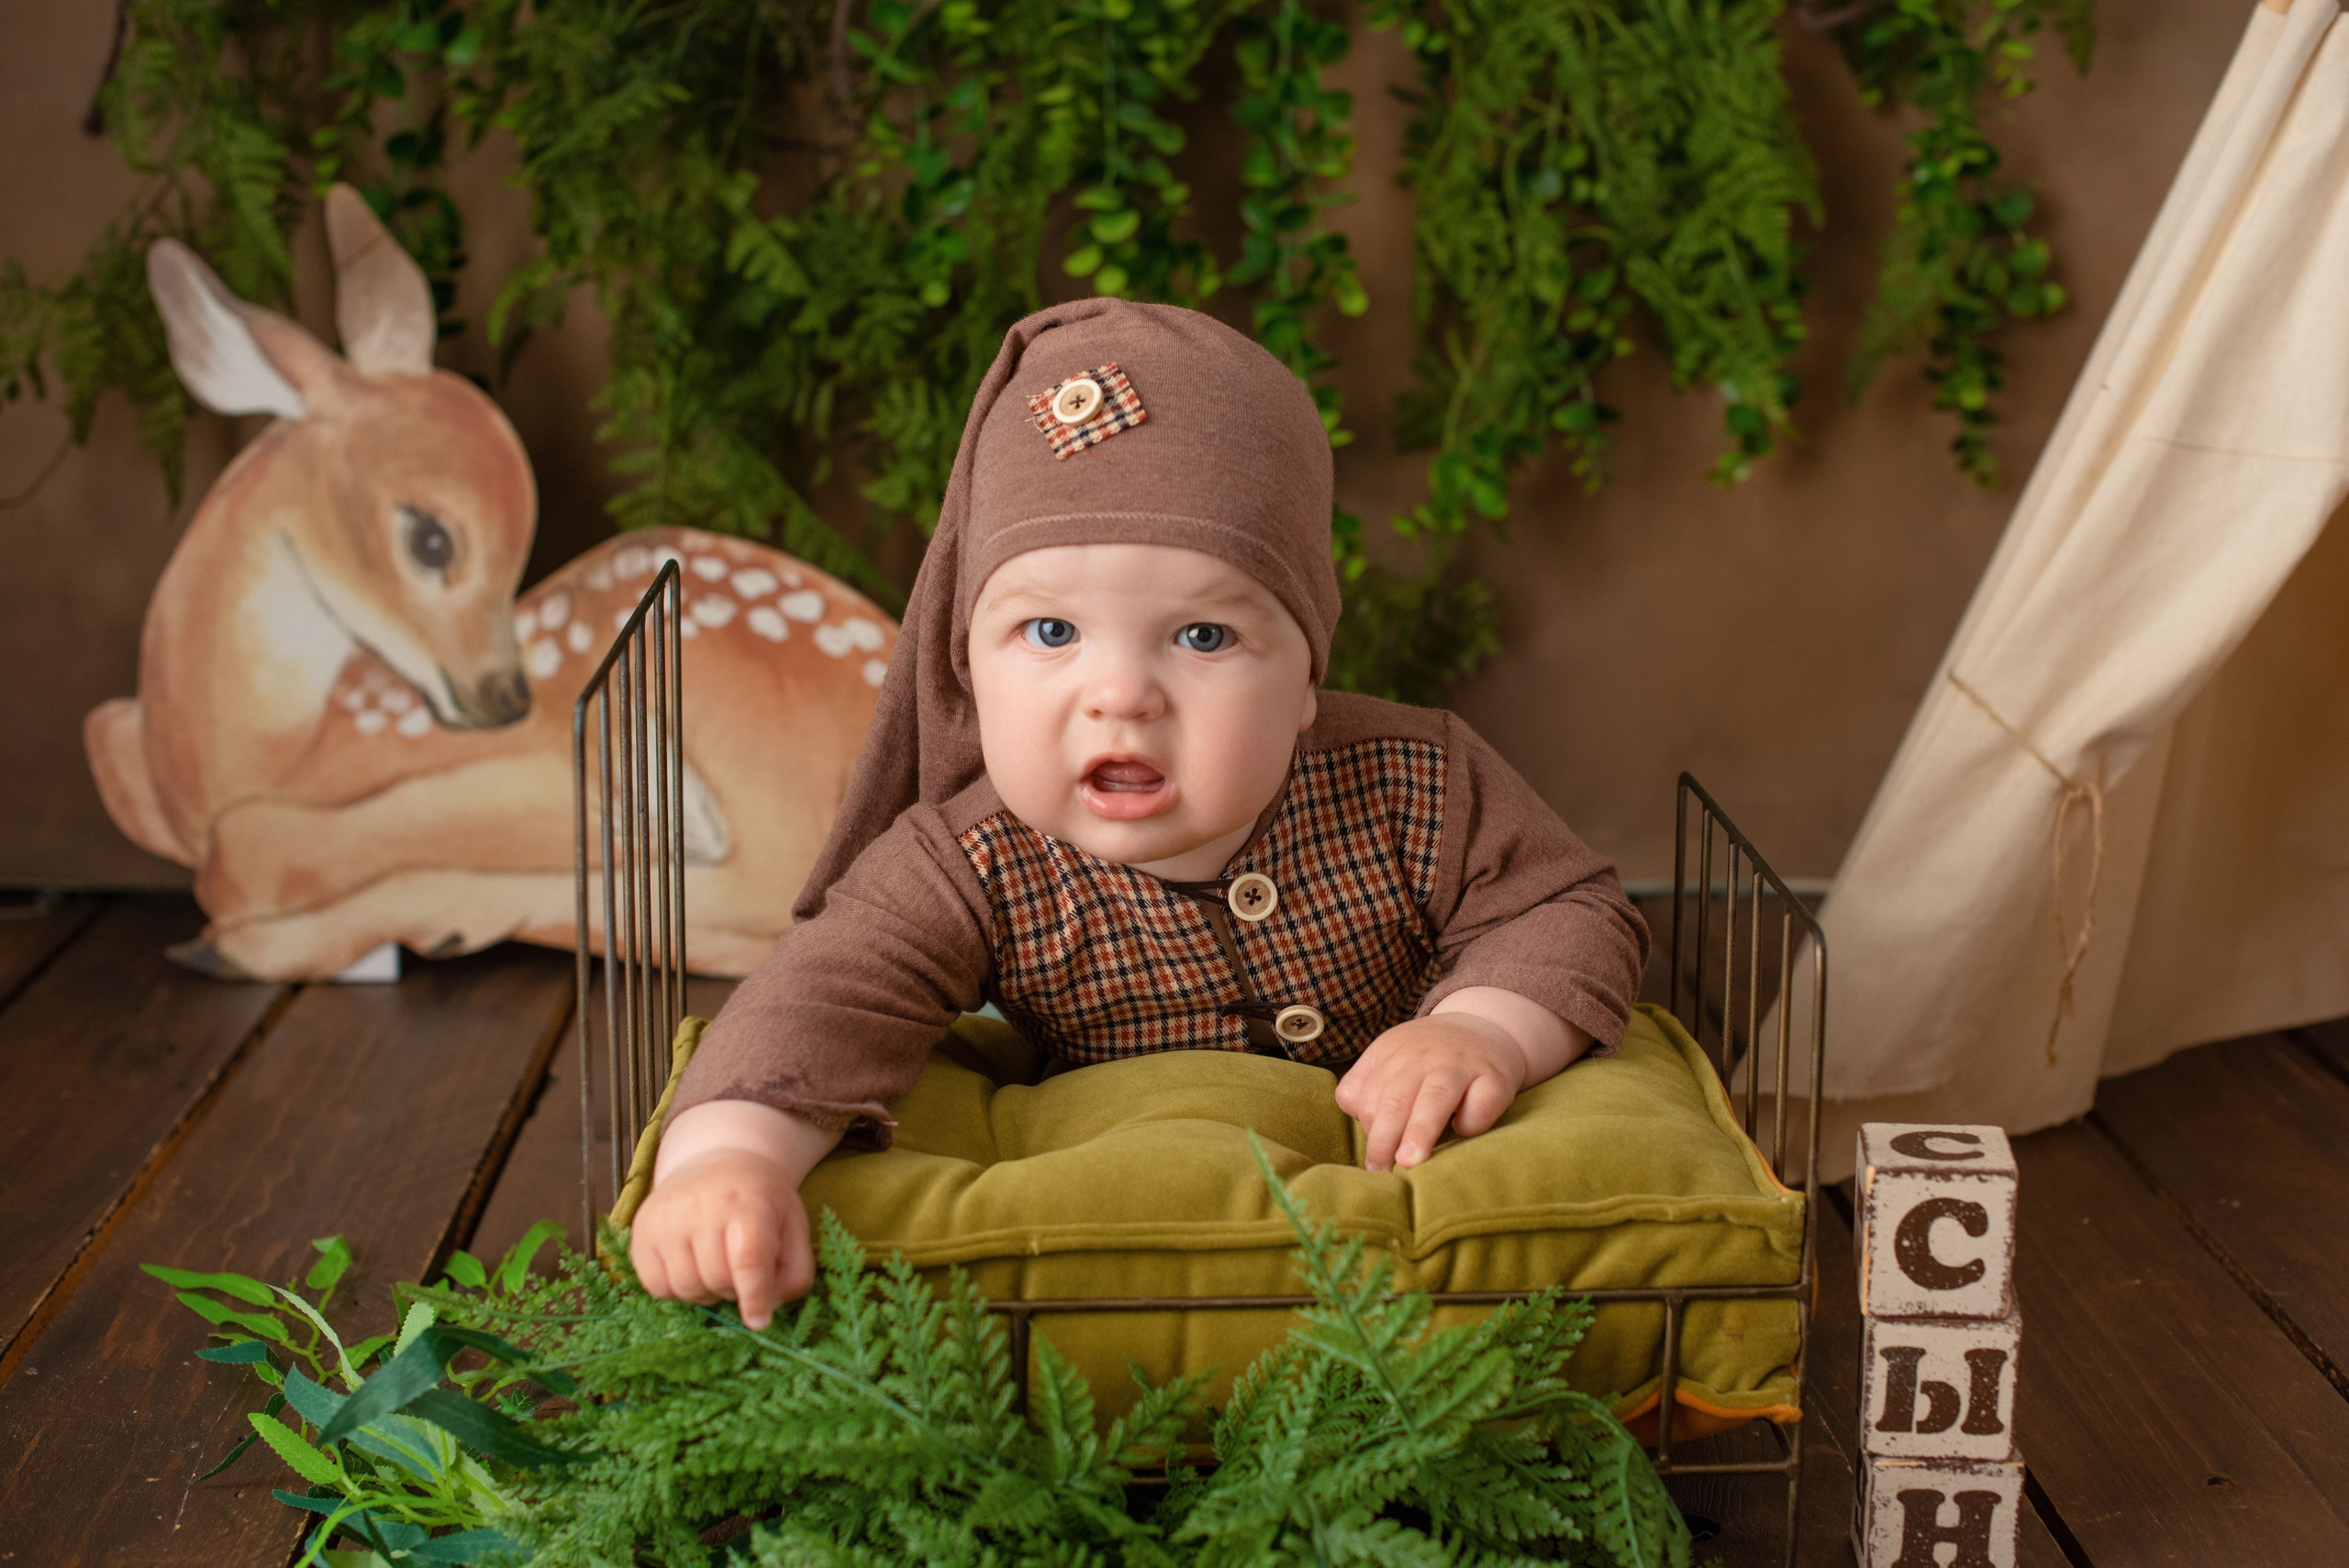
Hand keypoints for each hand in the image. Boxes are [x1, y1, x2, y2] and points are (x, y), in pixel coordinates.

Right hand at [630, 1146, 813, 1329]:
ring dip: (706, 1292)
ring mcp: (665, 1218)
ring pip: (685, 1288)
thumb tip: (769, 1308)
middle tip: (740, 1271)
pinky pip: (656, 1287)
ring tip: (716, 1266)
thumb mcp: (793, 1226)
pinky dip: (677, 1289)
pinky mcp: (641, 1231)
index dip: (755, 1296)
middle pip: (716, 1280)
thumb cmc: (759, 1200)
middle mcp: (701, 1207)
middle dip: (734, 1290)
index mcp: (747, 1203)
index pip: (748, 1259)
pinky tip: (691, 1265)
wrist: (714, 1162)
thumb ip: (795, 1271)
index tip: (759, 1322)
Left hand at [1334, 1012, 1527, 1171]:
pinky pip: (1480, 1105)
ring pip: (1435, 1098)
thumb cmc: (1428, 1058)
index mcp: (1391, 1051)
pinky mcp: (1496, 1079)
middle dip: (1384, 1138)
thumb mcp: (1390, 1058)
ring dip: (1419, 1131)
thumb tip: (1365, 1129)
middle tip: (1380, 1170)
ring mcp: (1461, 1065)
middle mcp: (1424, 1055)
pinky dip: (1470, 1123)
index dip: (1366, 1127)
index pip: (1365, 1094)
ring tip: (1409, 1162)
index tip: (1374, 1155)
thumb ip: (1366, 1087)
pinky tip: (1462, 1130)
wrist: (1484, 1026)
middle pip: (1395, 1099)